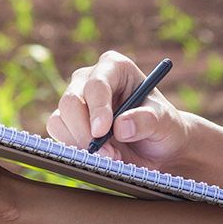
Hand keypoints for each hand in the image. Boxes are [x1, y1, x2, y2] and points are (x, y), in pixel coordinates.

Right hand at [48, 51, 198, 170]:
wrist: (156, 147)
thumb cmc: (162, 127)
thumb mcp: (165, 122)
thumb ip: (147, 120)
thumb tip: (121, 127)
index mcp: (116, 68)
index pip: (97, 84)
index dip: (97, 108)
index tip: (103, 132)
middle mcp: (90, 79)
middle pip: (71, 101)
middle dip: (85, 131)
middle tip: (107, 154)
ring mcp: (77, 100)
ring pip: (60, 119)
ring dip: (81, 143)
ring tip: (111, 156)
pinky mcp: (67, 121)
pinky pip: (58, 133)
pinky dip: (75, 149)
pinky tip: (99, 155)